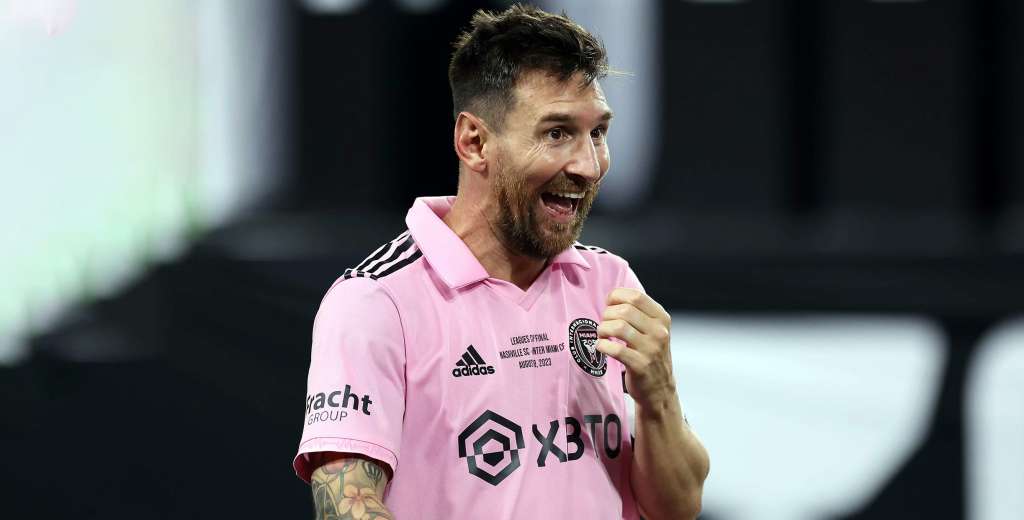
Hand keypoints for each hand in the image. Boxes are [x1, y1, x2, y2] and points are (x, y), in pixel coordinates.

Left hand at [595, 288, 676, 411]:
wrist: (659, 389)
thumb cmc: (649, 355)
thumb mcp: (653, 330)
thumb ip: (638, 313)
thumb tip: (611, 298)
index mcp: (662, 318)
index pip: (636, 296)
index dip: (616, 297)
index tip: (609, 305)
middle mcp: (659, 332)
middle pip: (625, 310)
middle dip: (607, 315)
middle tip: (604, 325)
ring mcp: (651, 349)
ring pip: (618, 327)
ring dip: (603, 330)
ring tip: (602, 336)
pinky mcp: (641, 366)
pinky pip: (615, 349)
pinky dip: (602, 346)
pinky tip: (601, 347)